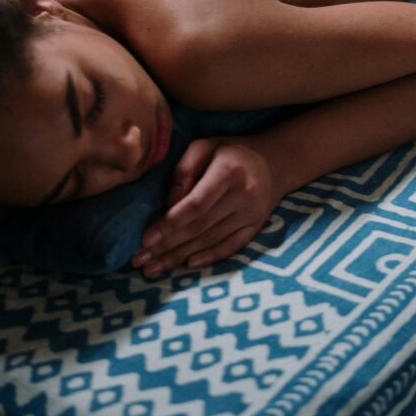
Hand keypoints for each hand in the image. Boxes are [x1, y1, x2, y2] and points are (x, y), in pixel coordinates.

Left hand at [130, 138, 276, 276]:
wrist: (275, 163)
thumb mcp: (206, 146)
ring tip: (154, 268)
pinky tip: (187, 265)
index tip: (146, 239)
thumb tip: (169, 203)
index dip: (170, 224)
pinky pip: (231, 247)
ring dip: (180, 257)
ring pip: (211, 240)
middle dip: (167, 246)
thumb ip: (184, 169)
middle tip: (140, 261)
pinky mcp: (256, 227)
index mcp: (229, 171)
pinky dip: (209, 257)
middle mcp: (243, 195)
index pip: (196, 204)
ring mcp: (252, 214)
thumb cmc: (231, 152)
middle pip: (200, 227)